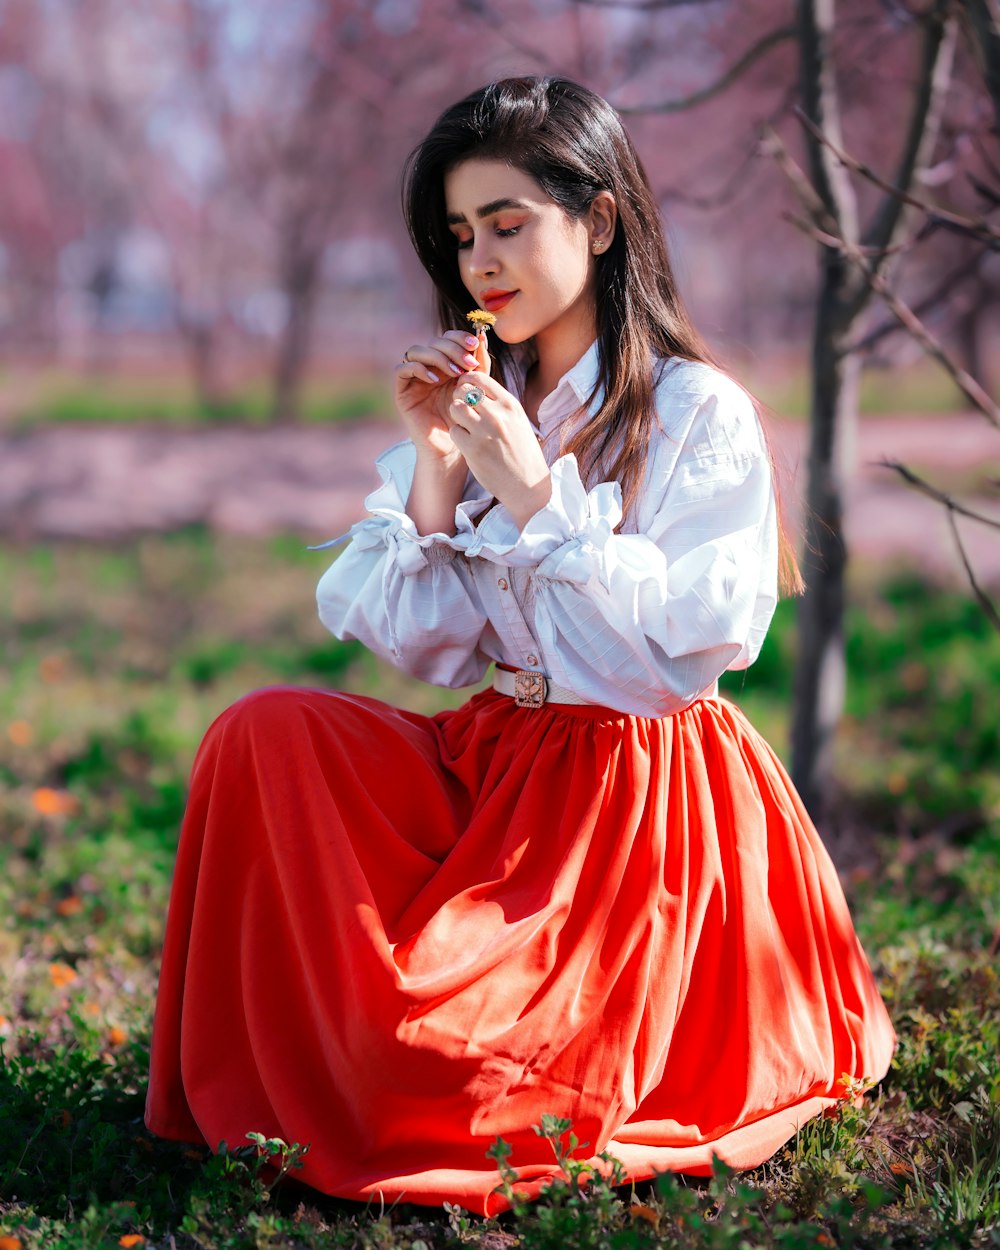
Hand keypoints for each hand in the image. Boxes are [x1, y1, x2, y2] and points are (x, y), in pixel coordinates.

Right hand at [394, 330, 488, 462]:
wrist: (453, 446)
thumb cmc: (465, 418)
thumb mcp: (475, 388)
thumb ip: (479, 365)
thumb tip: (481, 337)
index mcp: (445, 363)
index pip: (447, 338)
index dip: (458, 337)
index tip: (473, 345)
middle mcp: (428, 367)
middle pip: (433, 342)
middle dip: (452, 349)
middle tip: (467, 364)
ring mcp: (414, 378)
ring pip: (416, 351)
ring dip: (437, 357)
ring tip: (454, 373)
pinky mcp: (402, 391)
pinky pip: (402, 369)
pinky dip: (418, 369)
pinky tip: (435, 380)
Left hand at [449, 377, 551, 528]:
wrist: (528, 484)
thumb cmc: (522, 452)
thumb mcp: (517, 421)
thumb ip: (499, 404)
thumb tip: (474, 387)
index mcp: (510, 405)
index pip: (479, 378)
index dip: (466, 381)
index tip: (465, 391)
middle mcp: (498, 414)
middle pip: (463, 391)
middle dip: (459, 398)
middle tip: (463, 411)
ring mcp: (485, 432)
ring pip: (455, 408)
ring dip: (457, 416)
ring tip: (466, 427)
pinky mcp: (473, 449)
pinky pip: (454, 431)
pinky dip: (458, 436)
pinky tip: (468, 443)